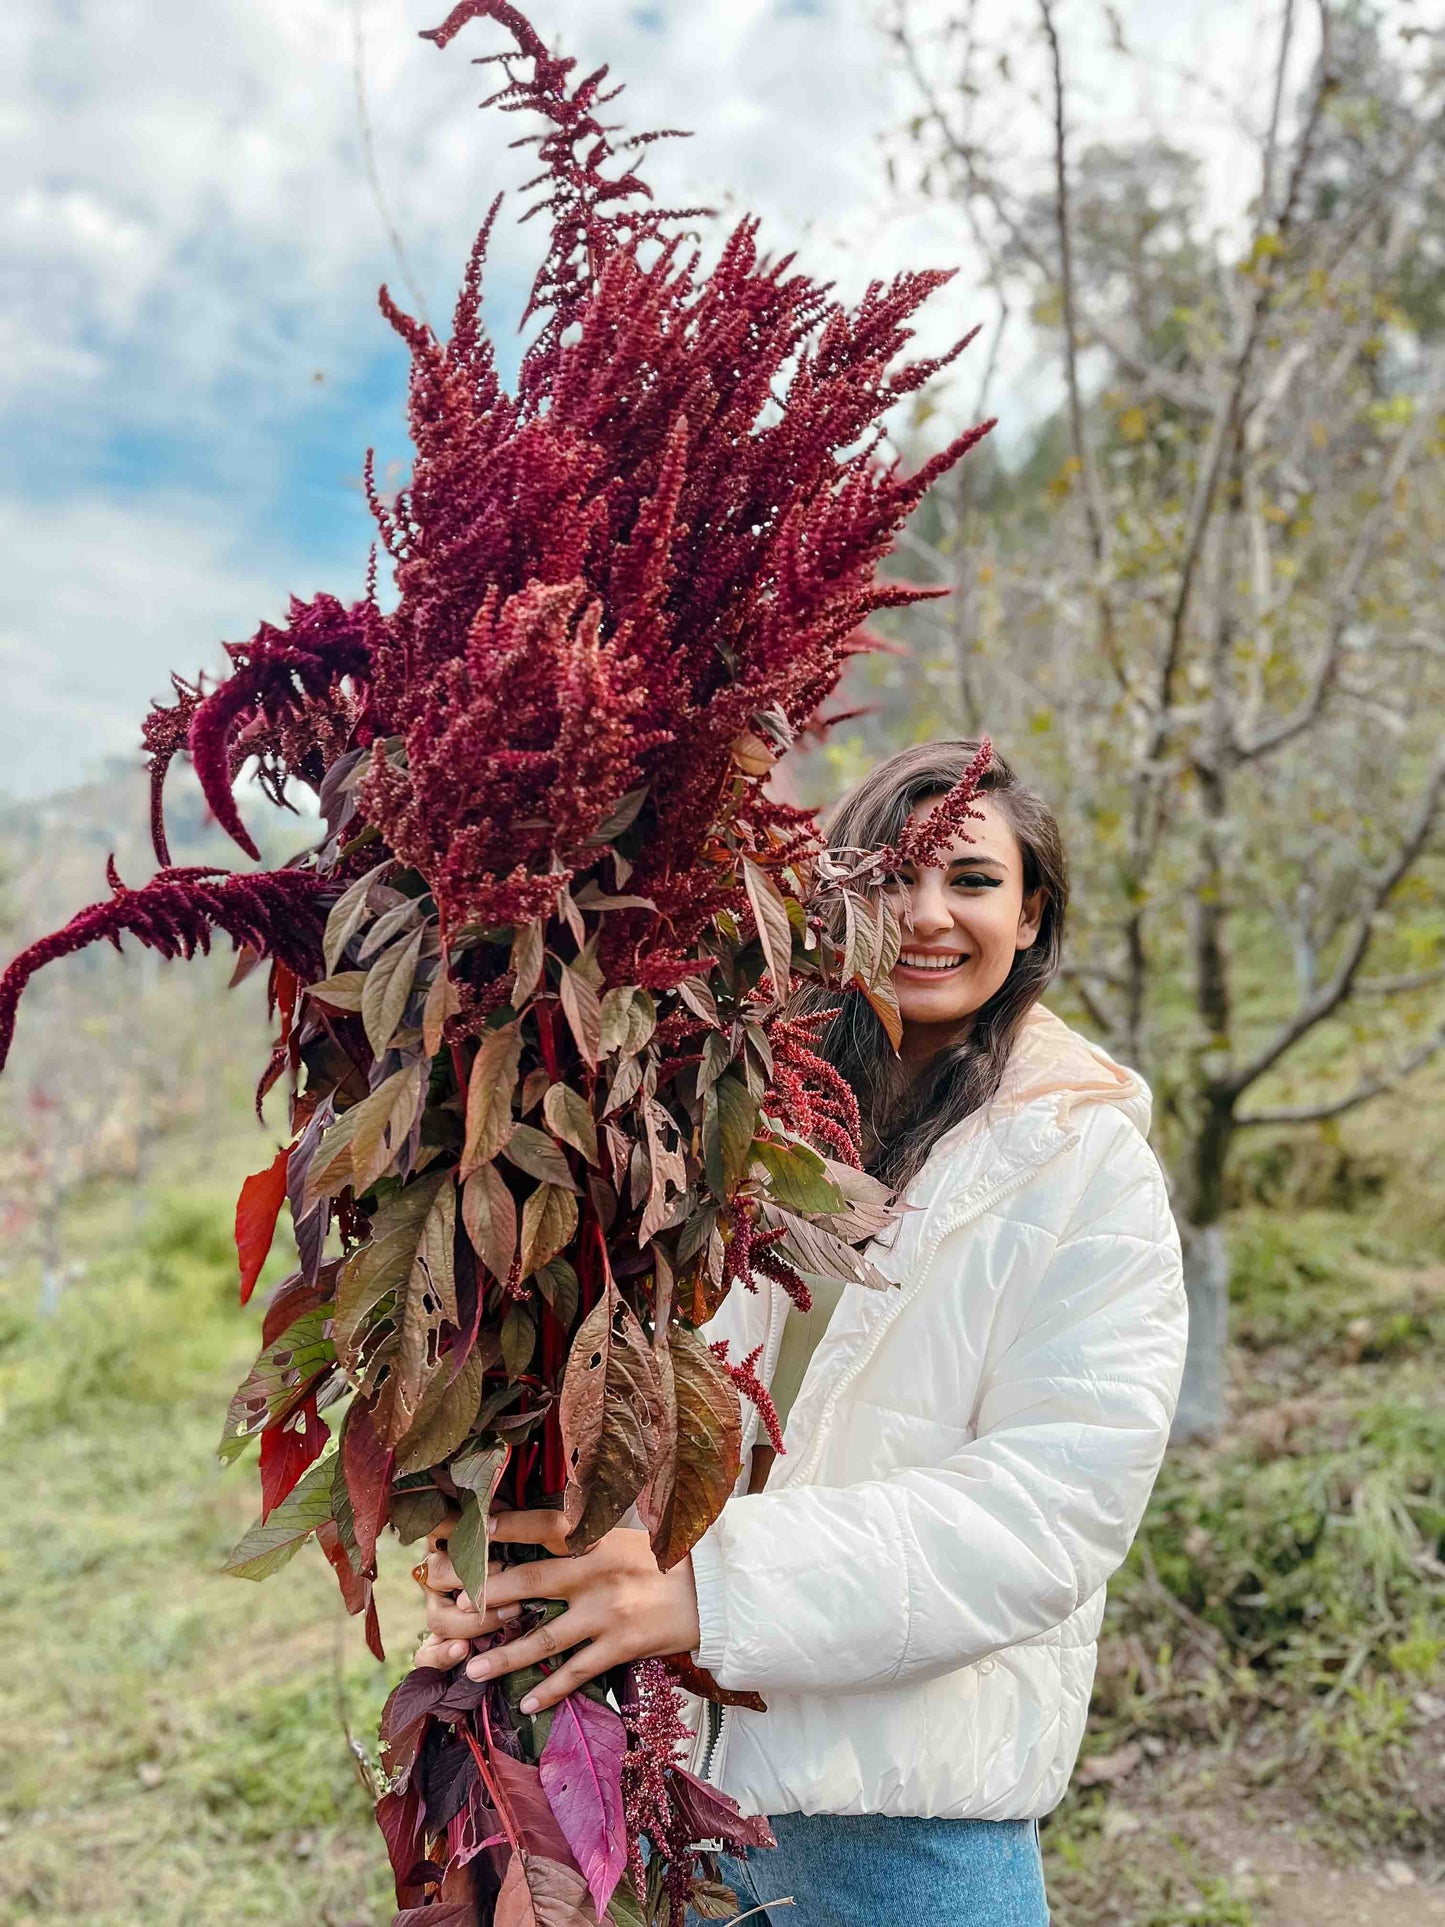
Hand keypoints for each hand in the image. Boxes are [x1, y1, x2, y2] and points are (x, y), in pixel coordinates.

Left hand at [417, 1507, 700, 1714]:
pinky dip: (550, 1690)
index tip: (469, 1529)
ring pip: (545, 1638)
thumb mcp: (621, 1536)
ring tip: (470, 1669)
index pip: (541, 1526)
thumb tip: (534, 1537)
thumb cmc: (662, 1560)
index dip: (504, 1526)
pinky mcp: (621, 1646)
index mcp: (596, 1538)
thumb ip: (582, 1538)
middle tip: (450, 1602)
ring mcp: (607, 1613)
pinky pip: (577, 1672)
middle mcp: (596, 1572)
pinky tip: (525, 1702)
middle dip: (485, 1592)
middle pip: (529, 1581)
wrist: (714, 1591)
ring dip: (504, 1655)